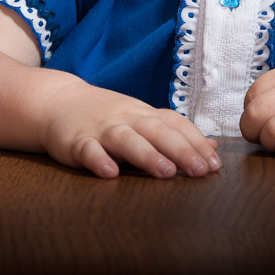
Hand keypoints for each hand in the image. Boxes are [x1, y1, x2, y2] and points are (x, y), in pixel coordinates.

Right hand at [39, 78, 220, 178]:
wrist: (59, 101)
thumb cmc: (108, 115)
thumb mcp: (142, 119)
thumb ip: (175, 133)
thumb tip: (213, 146)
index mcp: (144, 115)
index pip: (175, 124)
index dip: (196, 142)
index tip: (215, 163)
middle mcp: (127, 119)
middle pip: (157, 131)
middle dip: (181, 150)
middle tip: (200, 170)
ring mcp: (101, 129)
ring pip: (127, 140)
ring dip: (147, 155)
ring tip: (165, 172)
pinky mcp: (76, 141)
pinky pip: (88, 150)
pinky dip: (98, 160)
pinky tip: (109, 173)